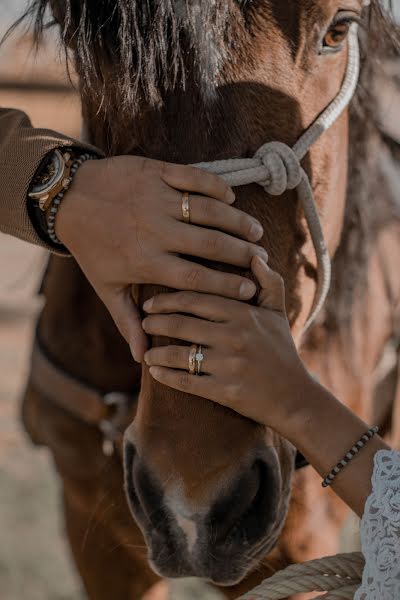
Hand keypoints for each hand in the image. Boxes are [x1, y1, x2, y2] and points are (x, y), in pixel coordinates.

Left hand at [55, 156, 267, 360]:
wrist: (68, 199)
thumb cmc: (90, 247)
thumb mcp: (106, 286)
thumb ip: (127, 320)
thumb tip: (141, 357)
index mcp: (146, 261)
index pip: (195, 277)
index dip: (225, 285)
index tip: (249, 290)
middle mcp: (155, 230)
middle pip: (209, 243)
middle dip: (240, 252)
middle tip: (261, 258)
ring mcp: (156, 199)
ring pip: (207, 210)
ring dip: (235, 220)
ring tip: (255, 231)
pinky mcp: (155, 172)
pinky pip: (192, 178)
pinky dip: (214, 186)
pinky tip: (230, 198)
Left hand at [142, 256, 312, 436]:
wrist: (295, 398)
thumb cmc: (282, 351)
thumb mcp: (279, 314)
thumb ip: (269, 282)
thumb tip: (256, 257)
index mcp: (244, 313)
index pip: (196, 298)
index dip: (168, 299)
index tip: (150, 302)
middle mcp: (235, 336)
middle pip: (182, 324)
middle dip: (156, 323)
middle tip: (143, 322)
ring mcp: (229, 364)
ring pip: (180, 354)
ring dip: (157, 352)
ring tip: (147, 352)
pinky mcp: (225, 390)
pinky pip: (186, 381)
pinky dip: (166, 377)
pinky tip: (156, 372)